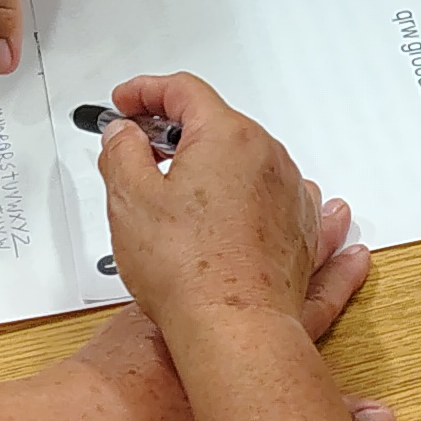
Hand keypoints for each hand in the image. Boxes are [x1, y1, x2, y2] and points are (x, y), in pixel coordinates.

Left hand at [47, 192, 390, 420]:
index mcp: (249, 346)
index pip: (306, 305)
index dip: (334, 280)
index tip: (356, 250)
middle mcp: (218, 322)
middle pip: (272, 268)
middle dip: (306, 240)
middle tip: (331, 206)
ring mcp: (179, 314)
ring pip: (226, 262)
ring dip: (253, 234)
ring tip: (271, 206)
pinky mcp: (144, 318)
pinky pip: (183, 273)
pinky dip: (202, 255)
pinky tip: (198, 243)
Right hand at [91, 73, 353, 337]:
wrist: (235, 330)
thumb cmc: (188, 272)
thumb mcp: (129, 200)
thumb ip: (121, 151)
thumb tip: (123, 134)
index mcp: (228, 136)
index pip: (183, 90)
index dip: (146, 91)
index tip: (126, 102)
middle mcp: (268, 157)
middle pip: (217, 124)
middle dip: (176, 132)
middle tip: (143, 150)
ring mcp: (291, 193)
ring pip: (246, 160)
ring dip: (212, 164)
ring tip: (181, 192)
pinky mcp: (300, 228)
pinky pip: (274, 195)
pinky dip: (248, 193)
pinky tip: (230, 210)